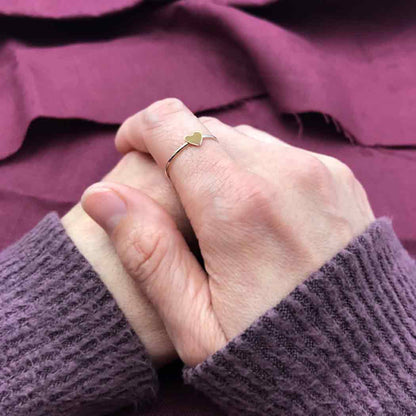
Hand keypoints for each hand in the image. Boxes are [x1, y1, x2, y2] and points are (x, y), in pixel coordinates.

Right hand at [82, 98, 374, 365]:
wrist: (362, 362)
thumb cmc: (275, 353)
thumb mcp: (197, 325)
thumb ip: (147, 253)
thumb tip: (101, 196)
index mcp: (236, 208)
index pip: (173, 126)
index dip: (141, 127)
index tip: (130, 145)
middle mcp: (281, 175)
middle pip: (207, 131)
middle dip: (178, 151)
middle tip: (171, 192)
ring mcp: (316, 172)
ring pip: (243, 140)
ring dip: (217, 161)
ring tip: (213, 208)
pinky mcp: (337, 178)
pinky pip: (279, 153)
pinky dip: (255, 169)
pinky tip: (255, 211)